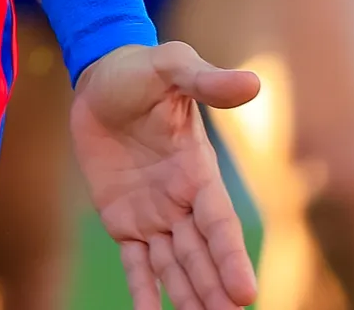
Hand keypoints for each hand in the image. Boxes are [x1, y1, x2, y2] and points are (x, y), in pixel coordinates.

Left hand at [71, 41, 263, 309]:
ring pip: (175, 268)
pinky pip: (136, 263)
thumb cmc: (141, 70)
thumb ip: (206, 81)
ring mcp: (154, 215)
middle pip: (201, 256)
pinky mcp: (124, 220)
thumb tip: (252, 82)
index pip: (219, 224)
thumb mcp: (171, 67)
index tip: (245, 292)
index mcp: (199, 173)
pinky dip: (144, 292)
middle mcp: (182, 202)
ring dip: (188, 299)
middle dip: (214, 291)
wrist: (101, 76)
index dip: (230, 258)